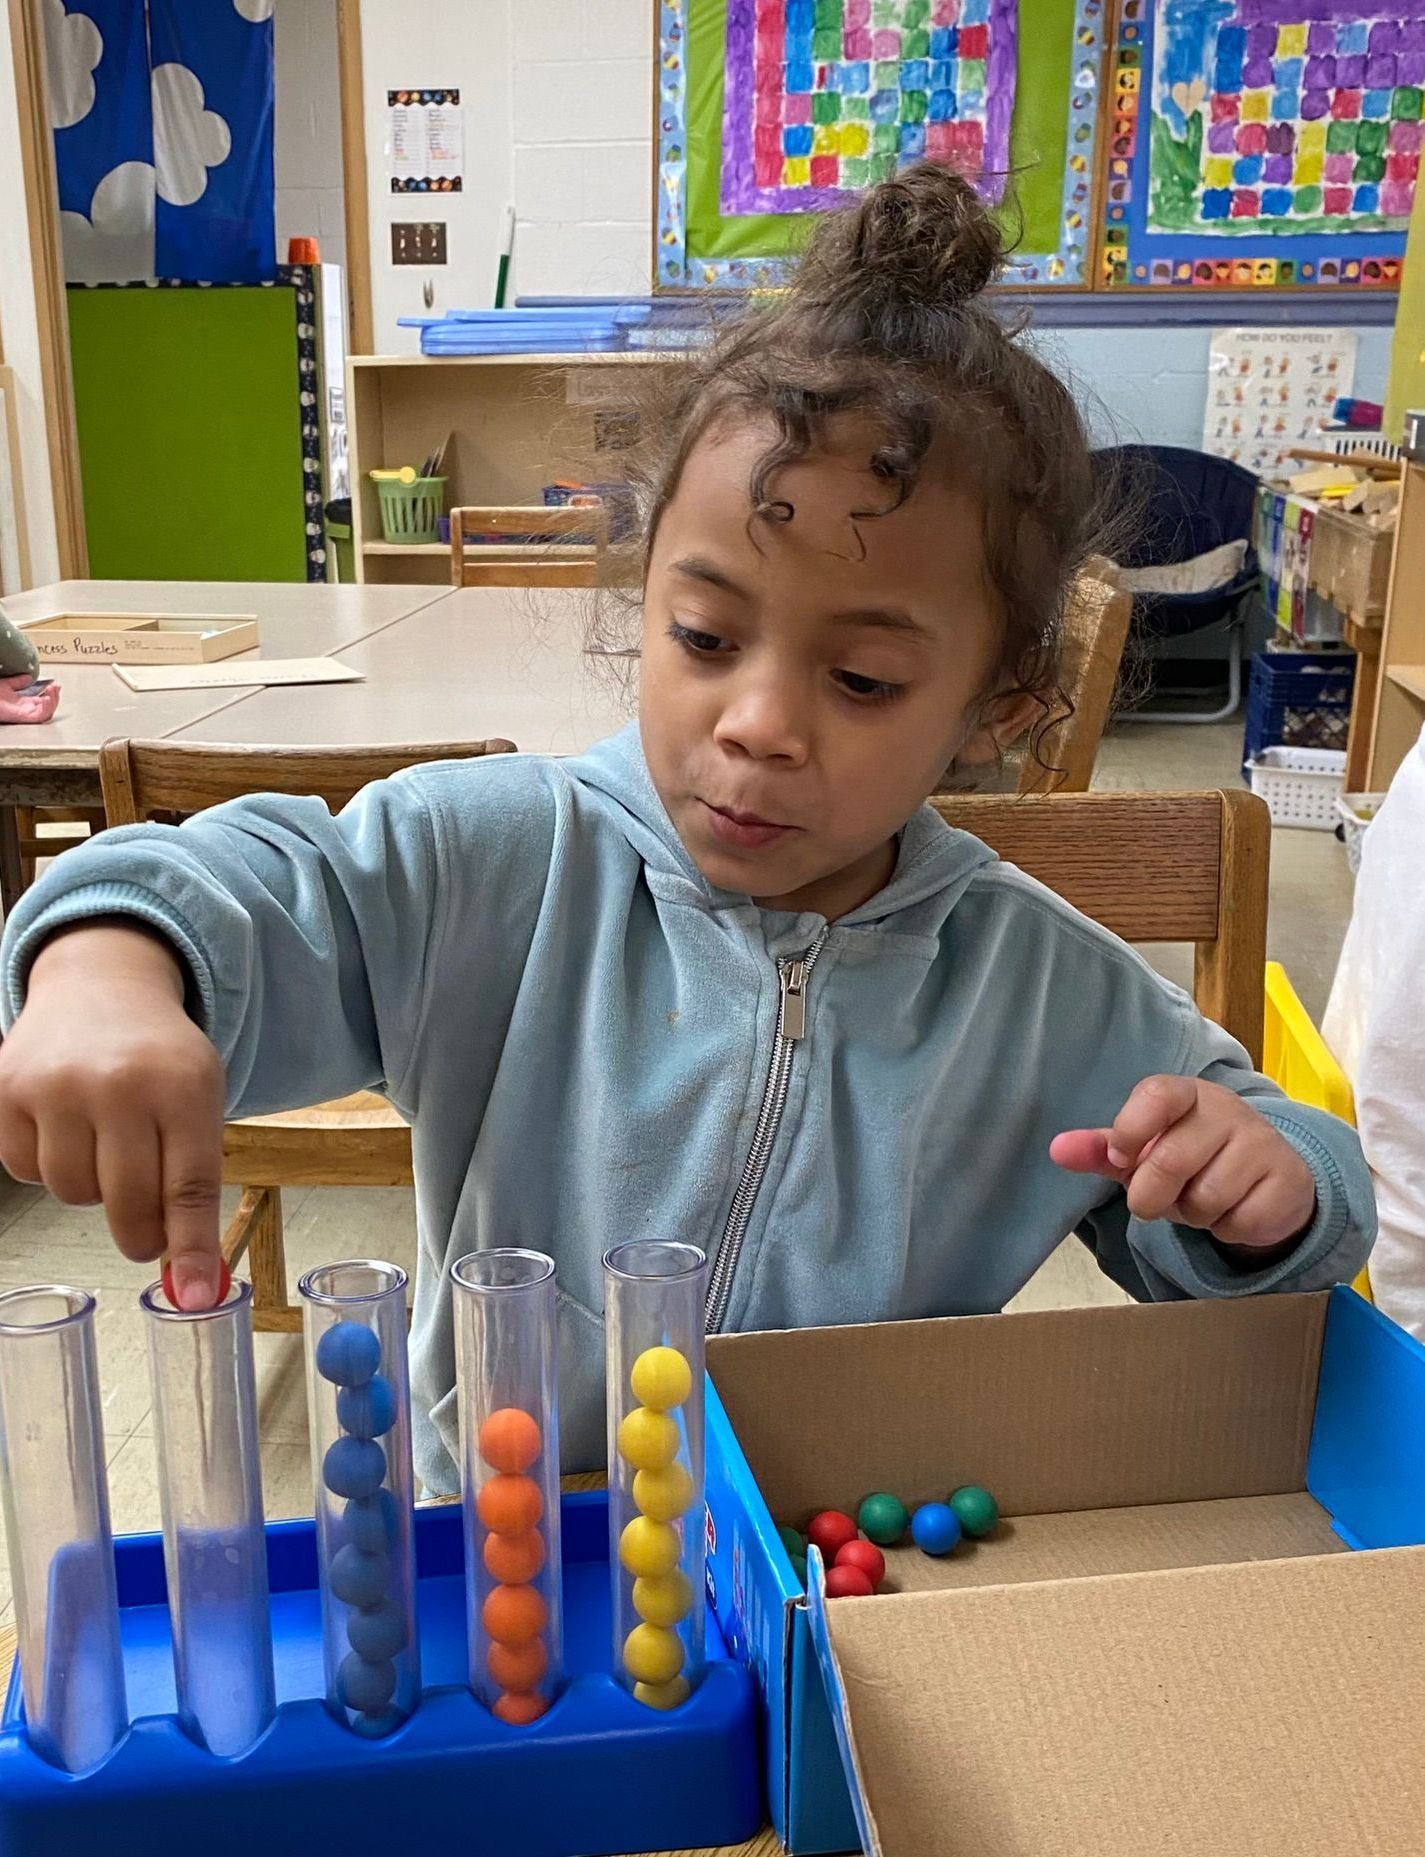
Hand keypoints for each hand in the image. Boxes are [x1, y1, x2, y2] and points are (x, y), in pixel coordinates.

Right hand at [0, 924, 226, 1307]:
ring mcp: (57, 1085)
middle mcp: (119, 1083)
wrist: (101, 988)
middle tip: (146, 1230)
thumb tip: (194, 1285)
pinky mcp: (7, 1090)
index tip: (195, 1296)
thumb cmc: (159, 1058)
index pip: (190, 1185)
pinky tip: (66, 1127)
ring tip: (106, 1145)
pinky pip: (26, 1170)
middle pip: (128, 1203)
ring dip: (91, 1187)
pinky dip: (47, 1162)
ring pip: (72, 1193)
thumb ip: (197, 1187)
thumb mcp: (200, 1102)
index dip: (191, 1248)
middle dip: (141, 1232)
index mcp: (183, 1086)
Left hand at [1050, 1075, 1316, 1255]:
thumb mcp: (1145, 1150)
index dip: (1131, 1130)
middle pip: (1171, 1160)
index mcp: (1186, 1094)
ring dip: (1193, 1215)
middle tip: (1156, 1202)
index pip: (1157, 1094)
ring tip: (1201, 1200)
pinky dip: (1227, 1229)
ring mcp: (1262, 1143)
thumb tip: (1058, 1149)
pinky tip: (1234, 1210)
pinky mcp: (1287, 1180)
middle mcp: (1227, 1110)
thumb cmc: (1193, 1157)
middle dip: (1151, 1197)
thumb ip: (1103, 1149)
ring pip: (1206, 1198)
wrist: (1266, 1177)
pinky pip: (1240, 1221)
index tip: (1121, 1157)